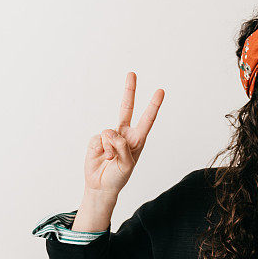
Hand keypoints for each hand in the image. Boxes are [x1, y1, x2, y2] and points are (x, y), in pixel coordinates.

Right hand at [83, 72, 163, 195]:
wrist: (101, 185)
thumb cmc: (118, 177)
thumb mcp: (127, 165)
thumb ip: (123, 147)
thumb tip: (111, 132)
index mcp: (137, 139)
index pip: (147, 119)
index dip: (153, 105)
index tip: (160, 91)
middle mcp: (124, 134)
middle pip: (126, 108)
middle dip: (129, 91)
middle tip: (132, 73)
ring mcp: (109, 136)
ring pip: (110, 132)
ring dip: (110, 148)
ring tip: (111, 159)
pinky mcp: (96, 139)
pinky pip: (99, 139)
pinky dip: (101, 149)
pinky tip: (102, 157)